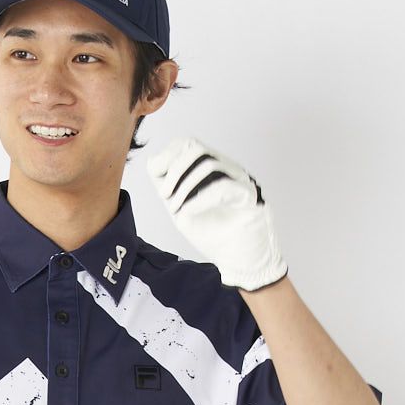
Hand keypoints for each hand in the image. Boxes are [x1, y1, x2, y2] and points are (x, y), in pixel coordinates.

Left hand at [145, 135, 287, 291]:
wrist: (239, 260)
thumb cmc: (214, 235)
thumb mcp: (182, 209)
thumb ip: (169, 187)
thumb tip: (153, 163)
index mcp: (212, 169)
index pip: (187, 144)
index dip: (168, 158)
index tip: (161, 187)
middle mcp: (228, 169)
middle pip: (196, 148)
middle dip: (173, 171)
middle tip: (165, 197)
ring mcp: (241, 180)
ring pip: (209, 164)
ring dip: (184, 188)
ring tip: (177, 210)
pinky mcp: (251, 196)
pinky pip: (223, 187)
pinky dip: (199, 199)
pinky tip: (188, 213)